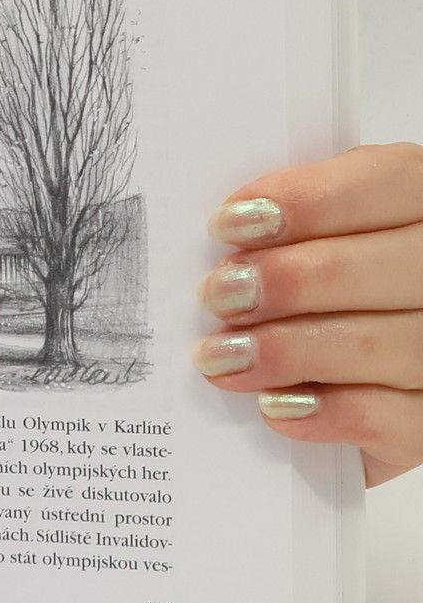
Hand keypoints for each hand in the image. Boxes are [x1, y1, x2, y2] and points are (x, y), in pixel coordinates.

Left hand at [194, 142, 422, 485]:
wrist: (372, 364)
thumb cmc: (335, 280)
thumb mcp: (328, 225)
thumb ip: (296, 214)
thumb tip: (229, 227)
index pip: (384, 184)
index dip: (304, 202)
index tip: (227, 223)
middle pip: (370, 269)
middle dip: (282, 281)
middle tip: (217, 294)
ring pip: (376, 345)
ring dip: (284, 350)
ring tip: (220, 356)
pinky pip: (385, 419)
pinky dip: (323, 412)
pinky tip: (273, 405)